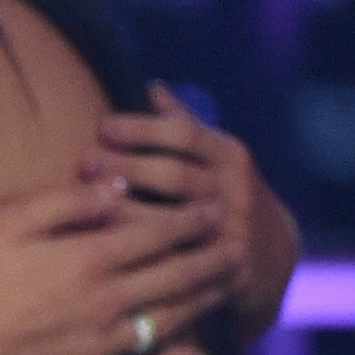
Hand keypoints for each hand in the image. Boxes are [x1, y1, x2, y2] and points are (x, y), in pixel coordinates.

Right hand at [0, 174, 237, 354]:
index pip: (157, 234)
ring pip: (170, 323)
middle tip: (240, 249)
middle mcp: (108, 302)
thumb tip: (117, 188)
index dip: (191, 221)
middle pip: (177, 277)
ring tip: (226, 289)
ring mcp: (101, 347)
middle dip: (214, 259)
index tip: (216, 211)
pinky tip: (189, 354)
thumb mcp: (7, 221)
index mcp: (89, 258)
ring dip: (204, 303)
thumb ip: (67, 202)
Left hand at [92, 85, 298, 334]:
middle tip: (84, 159)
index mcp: (229, 155)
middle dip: (129, 167)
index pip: (185, 135)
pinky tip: (105, 248)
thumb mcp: (215, 155)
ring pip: (174, 221)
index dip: (143, 129)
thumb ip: (183, 124)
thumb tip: (152, 86)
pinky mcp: (224, 267)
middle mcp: (233, 190)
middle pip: (176, 176)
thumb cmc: (223, 189)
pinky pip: (177, 262)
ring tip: (86, 202)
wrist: (270, 250)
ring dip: (128, 211)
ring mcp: (231, 230)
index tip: (103, 127)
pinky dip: (143, 256)